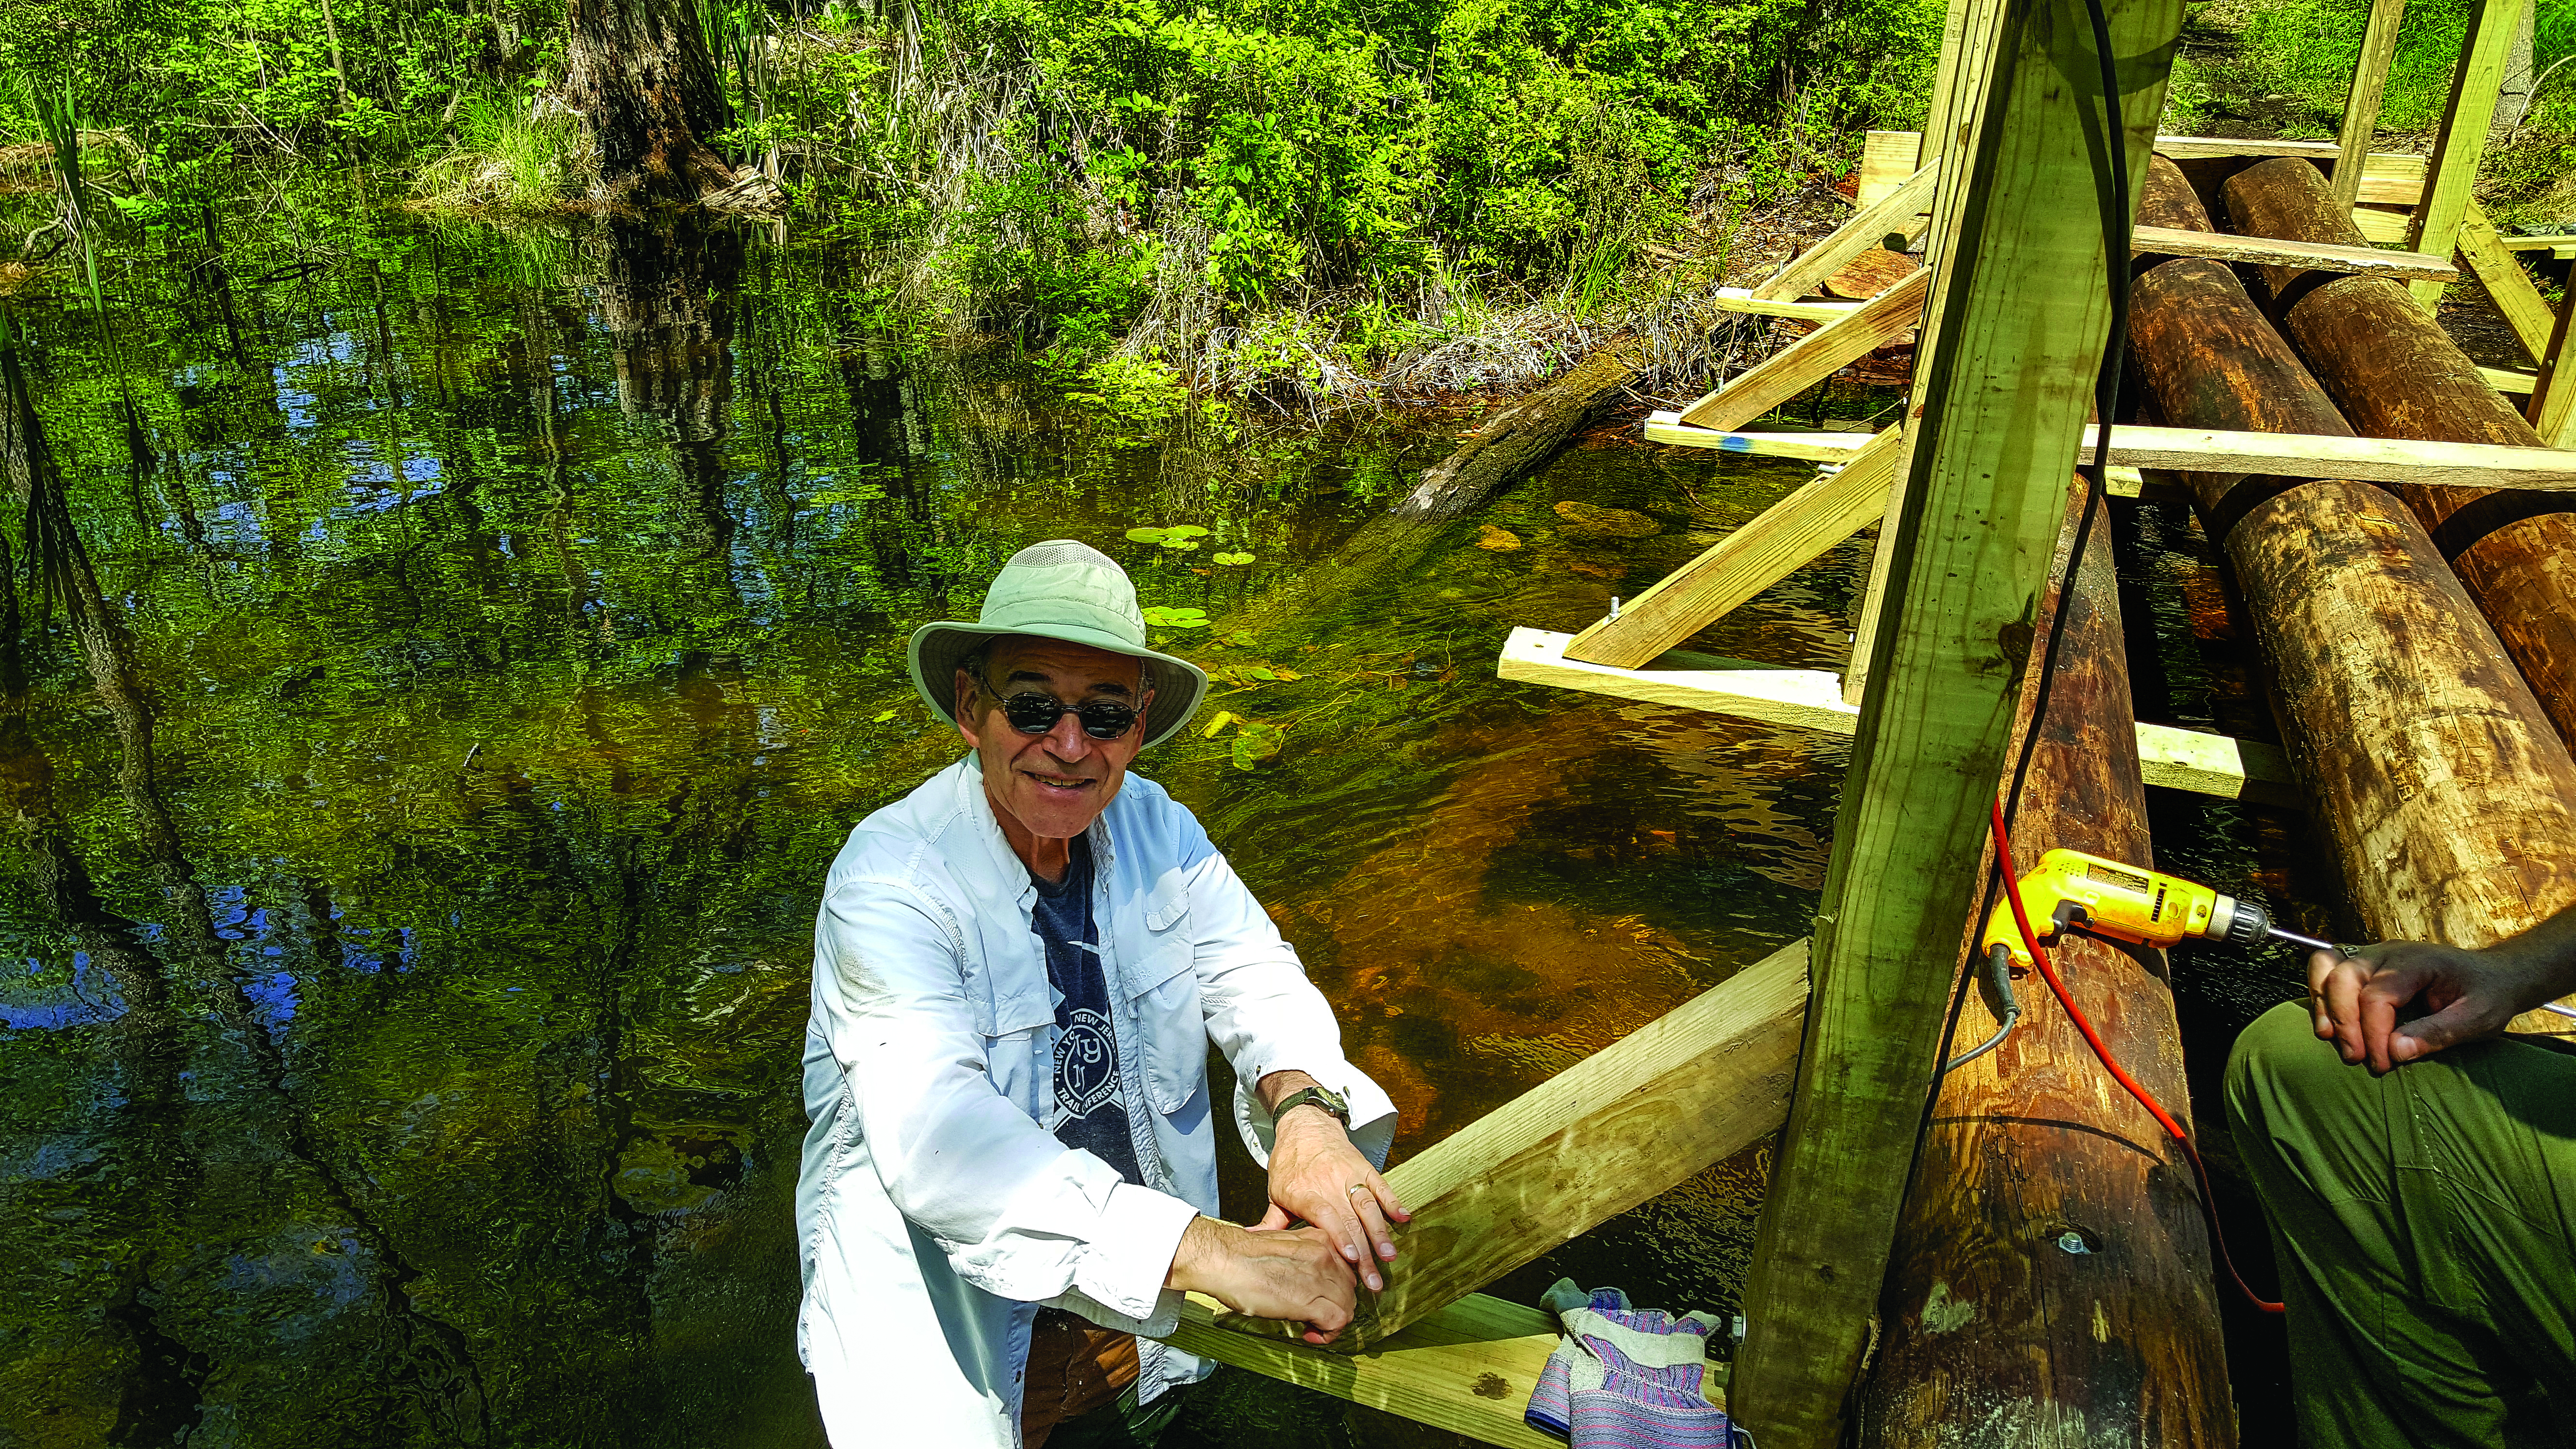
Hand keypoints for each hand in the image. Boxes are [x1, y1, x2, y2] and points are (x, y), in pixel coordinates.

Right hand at [1163, 1217, 1356, 1344]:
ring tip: (1312, 1328)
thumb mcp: (1283, 1246)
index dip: (1335, 1289)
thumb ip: (1302, 1259)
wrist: (1225, 1259)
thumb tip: (1305, 1279)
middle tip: (1316, 1318)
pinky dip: (1329, 1334)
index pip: (1345, 1269)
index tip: (1320, 1299)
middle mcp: (1326, 1254)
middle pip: (1349, 1289)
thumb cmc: (1242, 1255)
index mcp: (1319, 1239)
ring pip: (1347, 1306)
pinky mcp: (1311, 1300)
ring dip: (1332, 1323)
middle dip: (1336, 1307)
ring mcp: (1321, 1276)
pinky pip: (1338, 1321)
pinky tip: (1311, 1335)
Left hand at [1256, 1104, 1408, 1291]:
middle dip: (1364, 1252)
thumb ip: (1271, 1222)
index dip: (1339, 1236)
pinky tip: (1404, 1219)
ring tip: (1389, 1256)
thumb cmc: (1289, 1164)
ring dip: (1380, 1232)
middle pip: (1349, 1220)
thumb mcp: (1276, 1192)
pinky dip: (1393, 1201)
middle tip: (1374, 1280)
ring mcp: (1348, 1174)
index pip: (1324, 1215)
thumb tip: (1252, 1243)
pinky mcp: (1364, 1167)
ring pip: (1367, 1205)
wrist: (1305, 1125)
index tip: (1351, 1258)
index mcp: (1303, 1192)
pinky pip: (1381, 1185)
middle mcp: (1328, 1182)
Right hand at [2308, 940, 2555, 1072]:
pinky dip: (2320, 994)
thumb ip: (2438, 1033)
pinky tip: (2329, 1024)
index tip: (2383, 1064)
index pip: (2378, 996)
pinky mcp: (2364, 964)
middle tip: (2356, 1057)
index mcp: (2417, 962)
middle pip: (2344, 978)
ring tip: (2330, 1037)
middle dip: (2344, 1021)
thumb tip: (2395, 1052)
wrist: (2493, 975)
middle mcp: (2388, 953)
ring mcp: (2372, 955)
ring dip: (2323, 1003)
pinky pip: (2326, 968)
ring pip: (2326, 965)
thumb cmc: (2487, 996)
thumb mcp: (2478, 1019)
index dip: (2373, 1034)